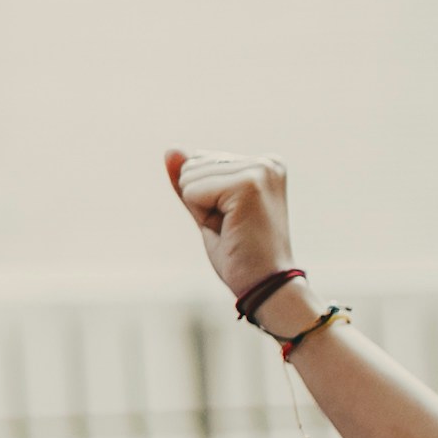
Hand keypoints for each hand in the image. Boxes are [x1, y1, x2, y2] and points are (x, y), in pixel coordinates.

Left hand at [161, 151, 297, 318]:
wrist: (268, 288)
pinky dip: (203, 216)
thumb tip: (170, 149)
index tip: (234, 220)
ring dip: (203, 211)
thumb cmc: (240, 255)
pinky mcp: (248, 184)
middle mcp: (266, 161)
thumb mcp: (208, 212)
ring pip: (189, 177)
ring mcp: (260, 170)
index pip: (200, 162)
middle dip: (202, 203)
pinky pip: (193, 191)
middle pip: (193, 166)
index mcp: (263, 163)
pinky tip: (232, 229)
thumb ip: (190, 180)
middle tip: (233, 228)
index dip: (206, 199)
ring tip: (234, 229)